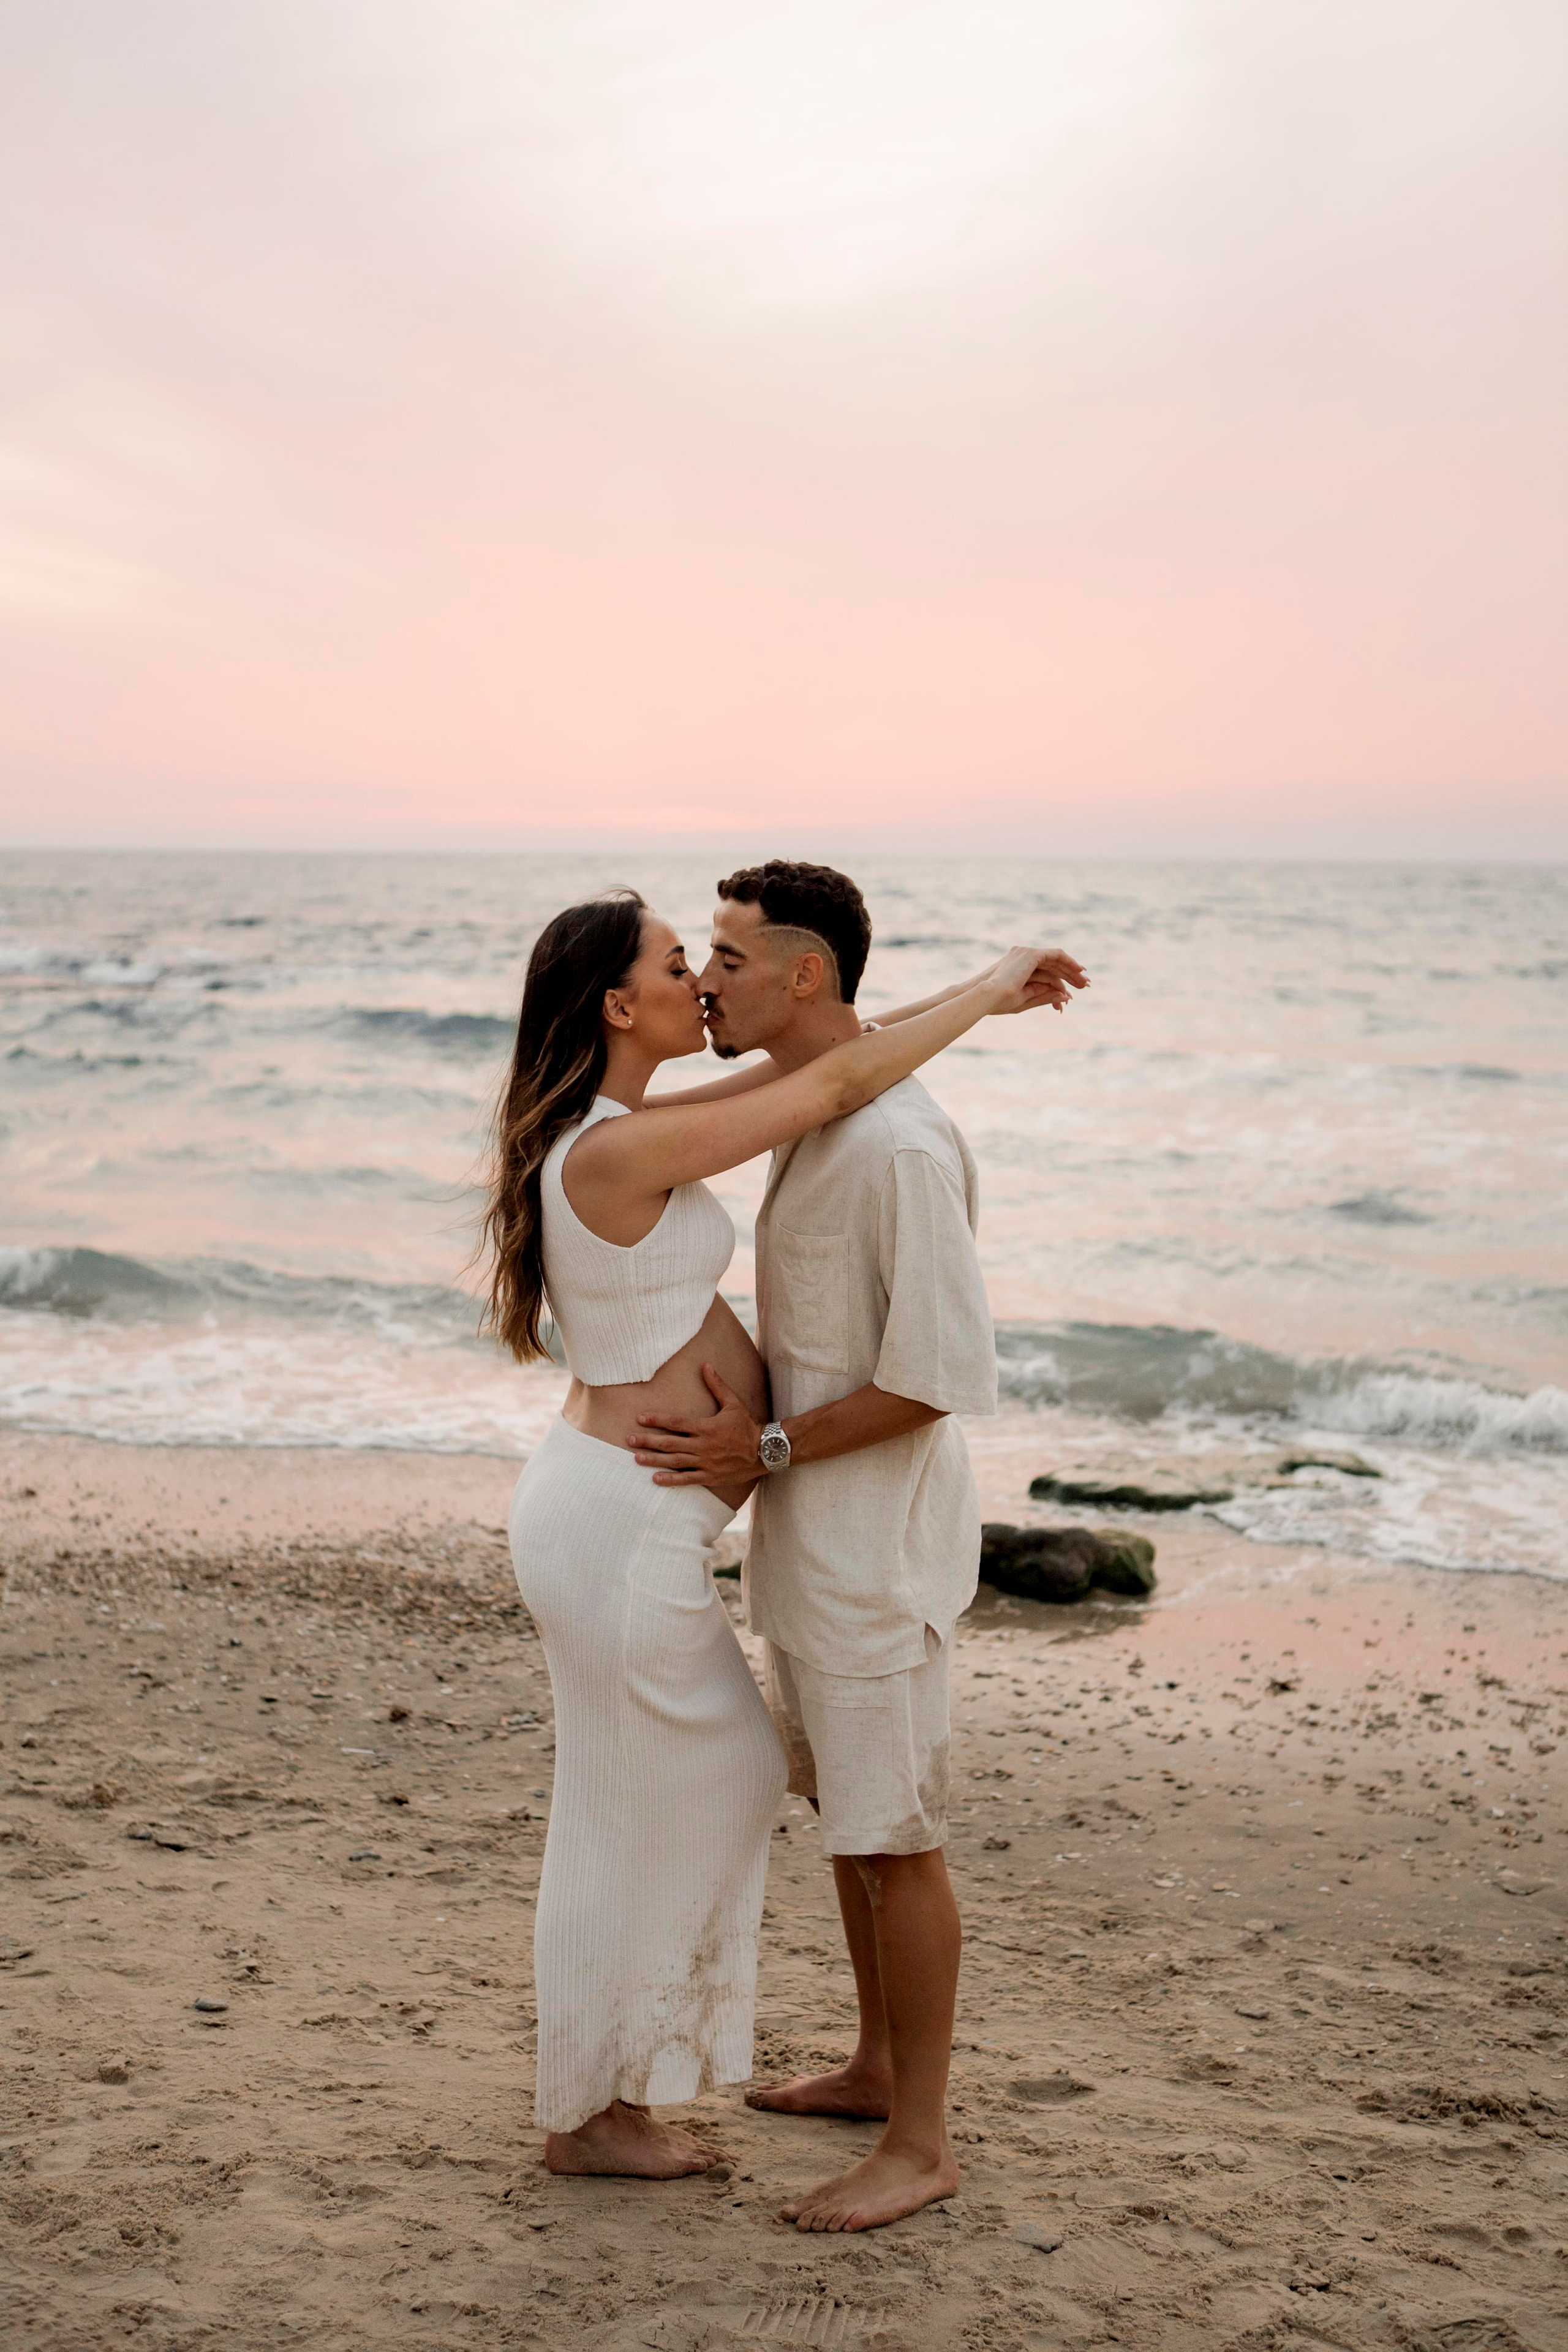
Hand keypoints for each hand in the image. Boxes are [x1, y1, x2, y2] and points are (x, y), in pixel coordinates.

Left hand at [633, 1364, 763, 1495]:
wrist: (763, 1451)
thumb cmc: (746, 1426)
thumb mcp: (733, 1403)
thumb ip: (717, 1385)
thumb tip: (706, 1365)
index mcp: (706, 1427)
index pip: (676, 1422)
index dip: (657, 1420)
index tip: (640, 1418)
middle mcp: (703, 1445)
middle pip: (669, 1443)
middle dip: (648, 1441)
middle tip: (629, 1439)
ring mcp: (705, 1462)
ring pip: (674, 1461)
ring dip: (654, 1460)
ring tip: (637, 1458)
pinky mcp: (709, 1476)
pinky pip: (687, 1479)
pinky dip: (671, 1479)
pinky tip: (656, 1479)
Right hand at [981, 944, 1088, 1015]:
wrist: (986, 996)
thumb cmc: (999, 1001)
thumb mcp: (1026, 999)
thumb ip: (1044, 995)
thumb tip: (1066, 997)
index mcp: (1017, 966)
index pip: (1044, 970)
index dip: (1060, 980)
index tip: (1072, 993)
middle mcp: (1021, 956)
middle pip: (1053, 964)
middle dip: (1070, 975)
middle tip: (1085, 986)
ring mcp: (1026, 953)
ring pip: (1056, 960)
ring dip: (1071, 971)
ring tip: (1084, 983)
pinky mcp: (1031, 954)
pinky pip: (1056, 955)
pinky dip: (1068, 962)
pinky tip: (1078, 971)